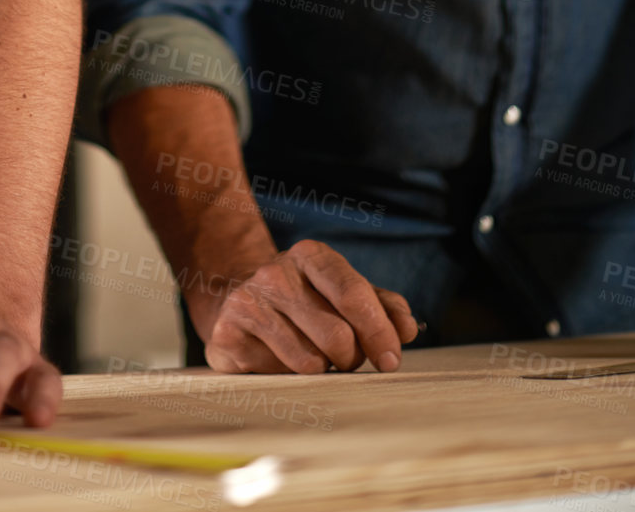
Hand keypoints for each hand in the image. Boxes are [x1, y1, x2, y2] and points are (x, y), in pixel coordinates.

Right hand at [199, 240, 418, 374]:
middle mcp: (275, 273)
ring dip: (321, 370)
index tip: (391, 360)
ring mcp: (248, 302)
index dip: (379, 332)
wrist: (235, 300)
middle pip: (338, 336)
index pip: (353, 294)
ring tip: (309, 353)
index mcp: (310, 256)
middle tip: (343, 356)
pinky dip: (288, 377)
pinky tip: (277, 358)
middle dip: (351, 357)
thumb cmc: (303, 301)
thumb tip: (407, 328)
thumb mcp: (341, 292)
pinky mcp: (227, 335)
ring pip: (311, 362)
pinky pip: (279, 376)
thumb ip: (380, 306)